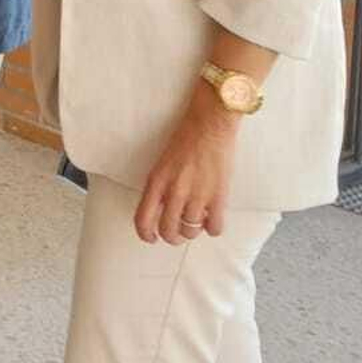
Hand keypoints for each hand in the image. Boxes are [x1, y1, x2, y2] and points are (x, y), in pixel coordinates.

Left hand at [134, 83, 239, 243]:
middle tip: (178, 232)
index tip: (151, 238)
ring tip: (196, 220)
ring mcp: (196, 196)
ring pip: (190, 232)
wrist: (210, 124)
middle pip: (168, 231)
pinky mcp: (218, 197)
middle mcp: (174, 192)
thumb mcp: (163, 163)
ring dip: (192, 231)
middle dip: (172, 236)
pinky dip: (213, 228)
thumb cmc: (186, 138)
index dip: (146, 235)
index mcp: (156, 182)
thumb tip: (161, 208)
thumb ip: (160, 186)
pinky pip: (215, 228)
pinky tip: (213, 218)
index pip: (143, 220)